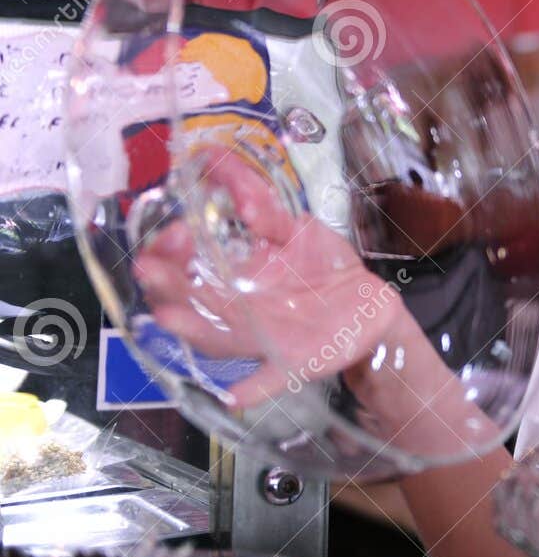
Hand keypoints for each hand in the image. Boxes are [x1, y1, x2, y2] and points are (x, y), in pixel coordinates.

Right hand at [132, 148, 407, 406]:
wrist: (370, 308)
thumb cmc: (325, 268)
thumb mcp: (296, 228)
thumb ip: (260, 204)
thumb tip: (218, 162)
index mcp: (235, 278)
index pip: (188, 265)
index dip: (172, 250)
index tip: (172, 230)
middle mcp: (239, 311)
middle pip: (192, 301)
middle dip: (168, 285)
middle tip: (150, 267)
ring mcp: (263, 339)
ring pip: (219, 337)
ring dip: (193, 329)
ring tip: (167, 316)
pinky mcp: (294, 362)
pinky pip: (269, 380)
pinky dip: (252, 389)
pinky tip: (233, 395)